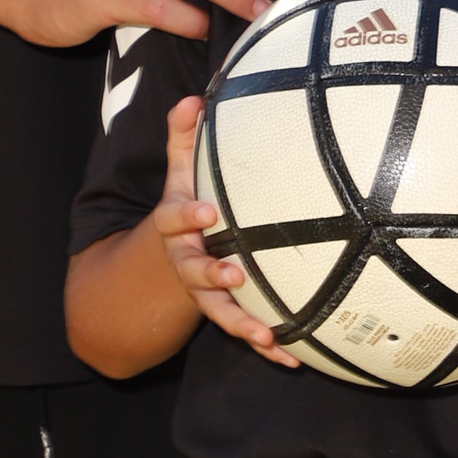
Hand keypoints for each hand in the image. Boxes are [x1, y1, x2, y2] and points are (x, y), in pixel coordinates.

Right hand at [152, 98, 299, 366]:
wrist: (165, 262)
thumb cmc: (187, 205)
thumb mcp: (179, 173)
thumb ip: (183, 138)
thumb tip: (193, 98)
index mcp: (177, 226)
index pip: (175, 219)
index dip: (189, 218)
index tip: (208, 213)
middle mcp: (187, 262)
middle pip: (193, 273)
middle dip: (211, 277)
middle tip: (232, 277)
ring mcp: (204, 292)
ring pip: (218, 312)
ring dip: (241, 324)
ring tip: (264, 335)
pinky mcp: (225, 311)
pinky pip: (245, 331)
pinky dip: (268, 347)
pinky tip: (293, 359)